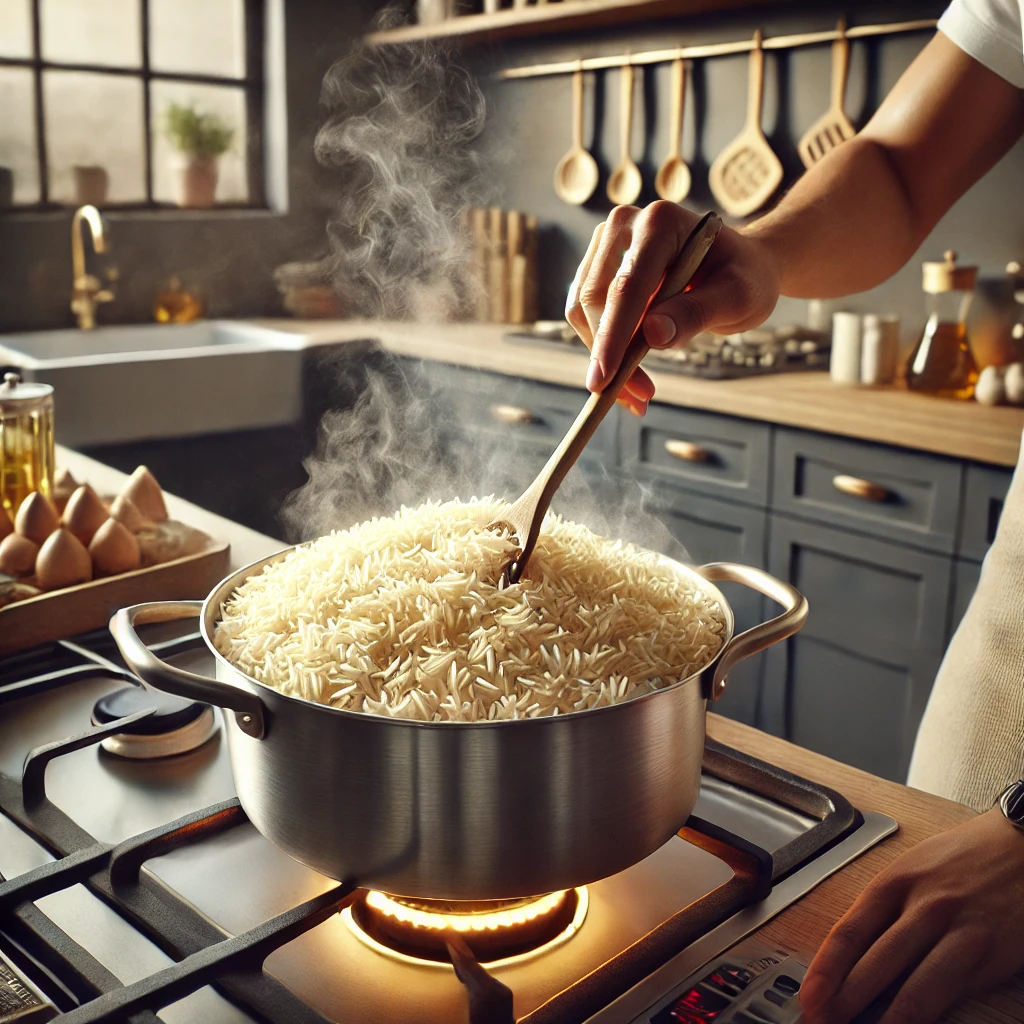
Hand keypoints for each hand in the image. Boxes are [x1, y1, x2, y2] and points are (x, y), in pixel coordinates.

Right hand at [564, 202, 779, 414]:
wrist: (738, 267)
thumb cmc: (743, 278)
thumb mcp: (737, 297)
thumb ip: (697, 312)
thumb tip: (652, 335)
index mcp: (661, 223)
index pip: (627, 287)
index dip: (613, 336)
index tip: (604, 380)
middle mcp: (625, 225)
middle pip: (595, 298)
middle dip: (609, 355)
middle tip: (638, 398)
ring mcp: (606, 244)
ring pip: (582, 310)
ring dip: (603, 357)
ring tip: (636, 394)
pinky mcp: (598, 267)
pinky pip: (586, 315)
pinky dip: (602, 350)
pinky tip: (626, 377)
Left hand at [800, 807, 1023, 1023]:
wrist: (1019, 846)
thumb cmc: (962, 858)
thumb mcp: (912, 869)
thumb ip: (885, 909)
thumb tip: (851, 956)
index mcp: (896, 882)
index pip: (850, 931)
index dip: (825, 969)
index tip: (809, 995)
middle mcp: (925, 906)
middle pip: (877, 962)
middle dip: (846, 1000)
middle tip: (823, 1021)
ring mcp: (960, 932)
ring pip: (917, 987)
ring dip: (888, 1020)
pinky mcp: (990, 955)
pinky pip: (954, 992)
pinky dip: (928, 1015)